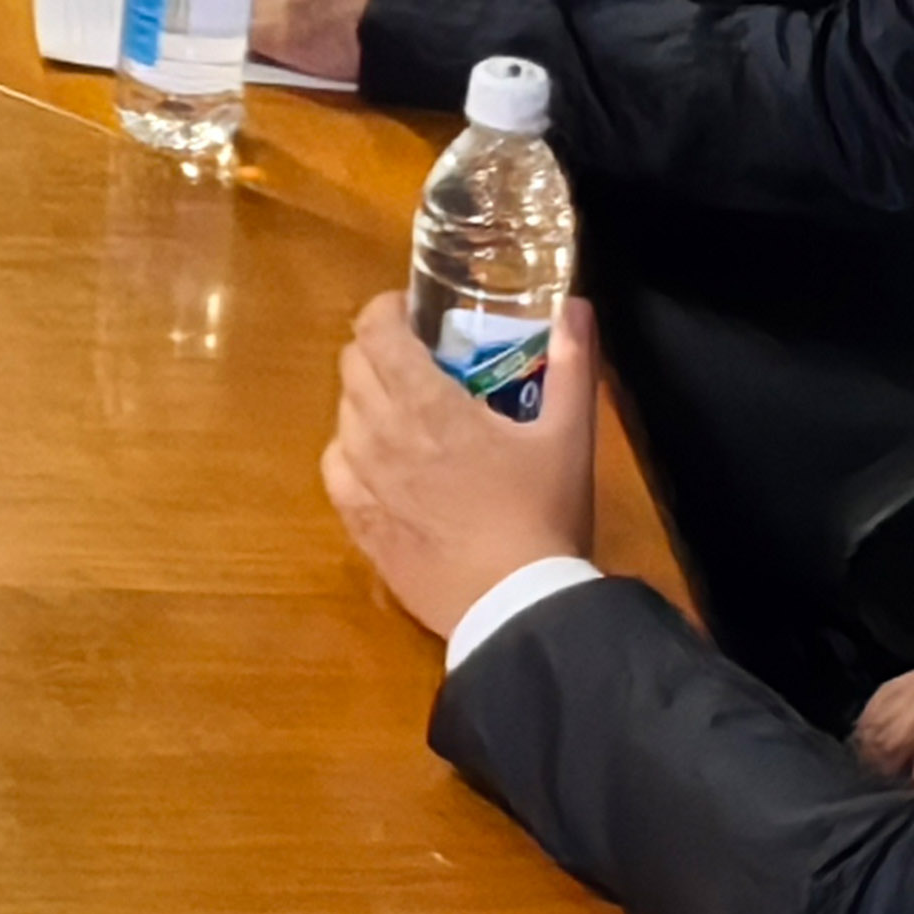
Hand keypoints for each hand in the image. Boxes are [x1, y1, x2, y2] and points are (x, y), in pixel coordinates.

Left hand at [318, 291, 603, 638]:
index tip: (410, 311)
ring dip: (366, 399)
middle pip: (353, 367)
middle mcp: (382, 435)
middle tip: (415, 358)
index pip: (376, 332)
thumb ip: (573, 364)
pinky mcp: (359, 524)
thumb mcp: (570, 435)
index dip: (385, 310)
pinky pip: (335, 469)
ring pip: (342, 416)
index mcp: (428, 405)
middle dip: (378, 349)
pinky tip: (380, 462)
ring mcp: (364, 482)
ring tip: (404, 412)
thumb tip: (578, 308)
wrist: (516, 605)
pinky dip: (351, 452)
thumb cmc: (543, 515)